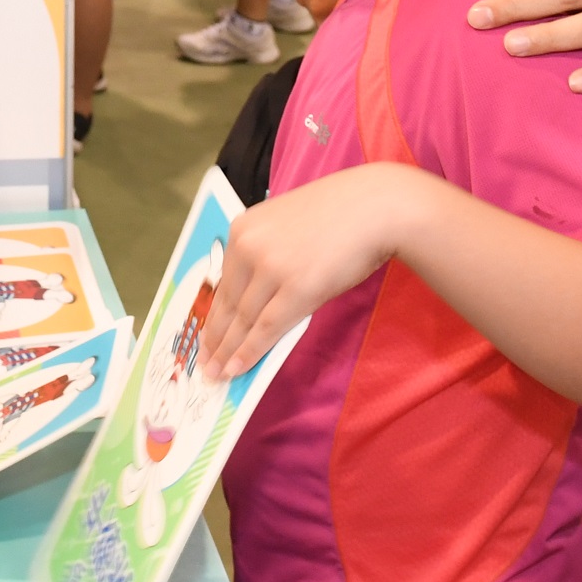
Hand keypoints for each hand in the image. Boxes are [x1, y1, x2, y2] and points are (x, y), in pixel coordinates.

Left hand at [199, 164, 422, 376]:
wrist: (377, 207)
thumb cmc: (339, 216)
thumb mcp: (286, 228)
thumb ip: (266, 258)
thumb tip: (254, 303)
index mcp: (243, 229)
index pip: (223, 282)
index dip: (213, 315)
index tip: (204, 337)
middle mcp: (249, 247)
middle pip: (229, 303)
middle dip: (216, 338)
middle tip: (205, 364)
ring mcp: (271, 268)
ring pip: (244, 320)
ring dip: (229, 351)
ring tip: (218, 374)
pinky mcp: (296, 289)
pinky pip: (266, 328)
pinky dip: (250, 352)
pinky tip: (238, 368)